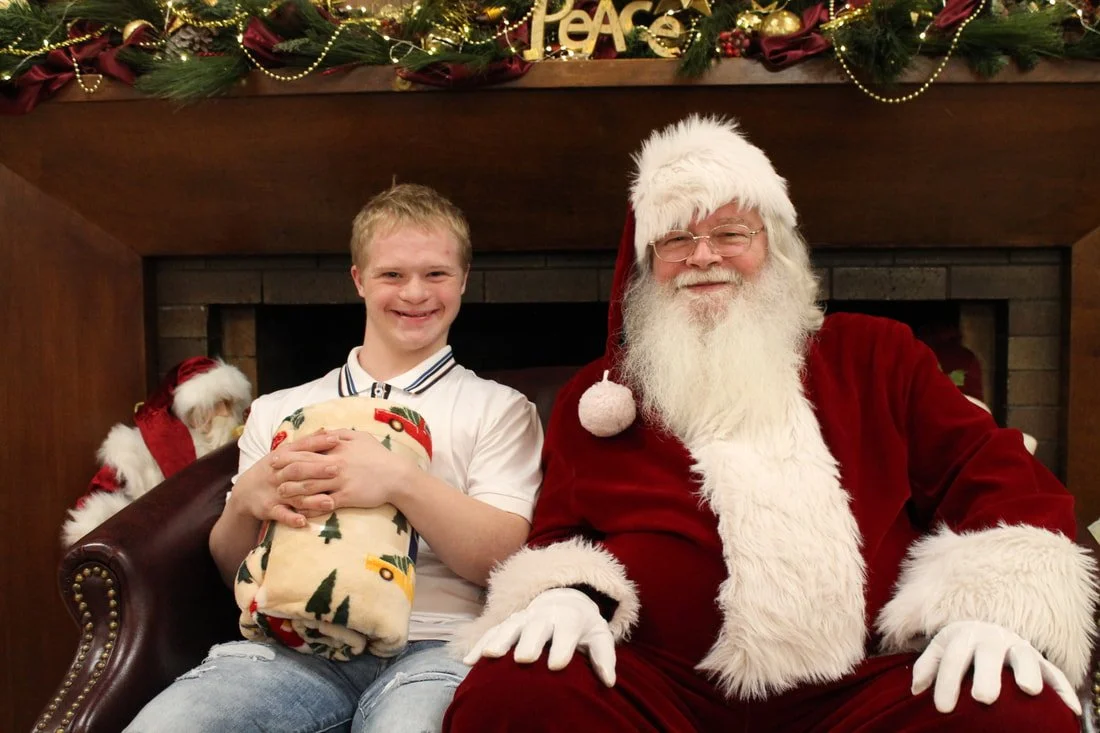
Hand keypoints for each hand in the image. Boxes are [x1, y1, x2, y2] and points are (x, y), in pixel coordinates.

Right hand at [233, 430, 339, 525]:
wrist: (245, 492)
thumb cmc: (273, 470)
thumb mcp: (285, 454)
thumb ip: (306, 444)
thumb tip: (327, 429)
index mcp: (283, 457)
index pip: (301, 448)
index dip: (318, 443)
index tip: (337, 439)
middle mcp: (278, 473)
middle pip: (297, 470)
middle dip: (317, 469)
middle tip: (337, 469)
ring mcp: (274, 492)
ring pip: (293, 494)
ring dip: (312, 500)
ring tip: (330, 502)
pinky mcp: (269, 509)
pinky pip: (281, 514)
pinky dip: (291, 518)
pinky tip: (303, 522)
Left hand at [272, 429, 411, 511]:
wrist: (397, 476)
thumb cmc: (379, 456)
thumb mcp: (360, 437)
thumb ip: (340, 433)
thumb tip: (323, 432)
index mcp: (337, 449)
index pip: (307, 450)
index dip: (289, 454)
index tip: (276, 458)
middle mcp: (335, 464)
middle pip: (303, 468)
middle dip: (285, 473)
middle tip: (271, 477)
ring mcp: (340, 481)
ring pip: (309, 487)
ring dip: (292, 491)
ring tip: (280, 494)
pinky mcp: (346, 497)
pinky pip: (323, 503)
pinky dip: (309, 507)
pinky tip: (299, 510)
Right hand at [463, 588, 616, 686]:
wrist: (565, 601)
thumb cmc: (584, 627)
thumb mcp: (599, 636)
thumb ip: (604, 657)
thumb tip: (610, 681)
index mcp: (569, 618)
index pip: (567, 631)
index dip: (562, 647)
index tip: (556, 665)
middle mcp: (544, 615)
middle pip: (536, 627)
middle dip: (529, 641)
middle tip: (523, 659)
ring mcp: (524, 618)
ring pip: (510, 626)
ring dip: (500, 639)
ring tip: (490, 656)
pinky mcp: (509, 623)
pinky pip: (492, 632)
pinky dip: (480, 644)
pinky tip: (469, 661)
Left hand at [911, 620, 1079, 714]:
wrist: (987, 628)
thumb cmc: (961, 646)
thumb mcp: (941, 649)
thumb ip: (927, 667)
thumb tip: (916, 689)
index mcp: (963, 636)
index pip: (952, 659)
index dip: (946, 683)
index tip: (942, 708)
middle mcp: (991, 639)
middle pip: (988, 655)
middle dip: (986, 675)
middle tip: (983, 697)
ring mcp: (1017, 647)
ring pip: (1024, 656)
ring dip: (1027, 671)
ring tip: (1028, 690)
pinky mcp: (1038, 658)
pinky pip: (1053, 671)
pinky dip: (1062, 687)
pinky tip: (1071, 707)